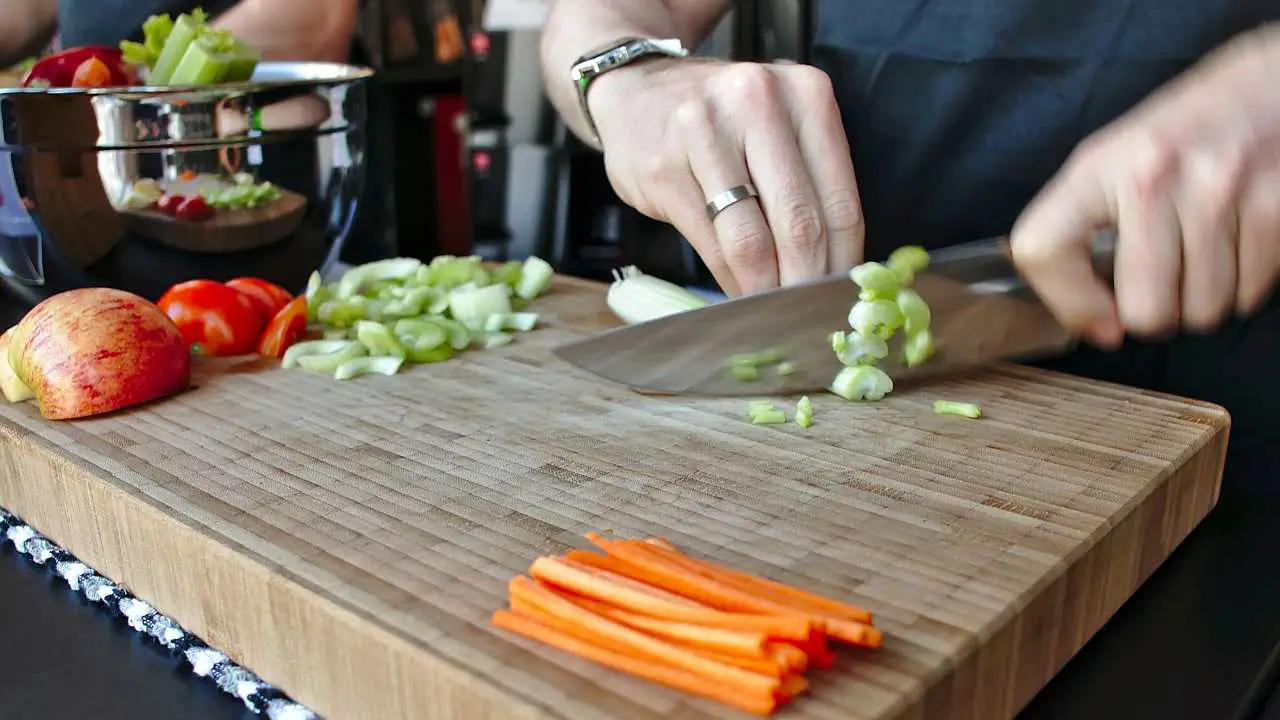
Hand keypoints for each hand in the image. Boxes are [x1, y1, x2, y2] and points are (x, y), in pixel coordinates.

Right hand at [589, 58, 863, 294]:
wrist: (638, 90)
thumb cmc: (720, 120)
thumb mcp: (778, 127)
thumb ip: (809, 181)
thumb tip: (834, 268)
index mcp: (806, 94)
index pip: (841, 203)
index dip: (843, 264)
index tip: (839, 298)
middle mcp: (759, 103)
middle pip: (800, 224)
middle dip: (805, 284)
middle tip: (806, 316)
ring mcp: (704, 132)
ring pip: (751, 240)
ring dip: (764, 288)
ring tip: (772, 309)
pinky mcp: (664, 168)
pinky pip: (709, 243)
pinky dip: (728, 278)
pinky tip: (737, 290)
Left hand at [1010, 26, 1279, 347]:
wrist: (1267, 87)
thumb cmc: (1181, 137)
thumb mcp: (1111, 166)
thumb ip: (1083, 235)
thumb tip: (1097, 326)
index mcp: (1098, 166)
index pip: (1043, 250)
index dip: (1068, 303)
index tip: (1098, 318)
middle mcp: (1155, 175)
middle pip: (1145, 309)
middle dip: (1154, 314)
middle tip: (1160, 285)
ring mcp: (1221, 188)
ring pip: (1203, 311)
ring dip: (1201, 300)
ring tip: (1200, 256)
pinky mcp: (1276, 203)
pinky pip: (1248, 294)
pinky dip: (1241, 286)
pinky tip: (1234, 245)